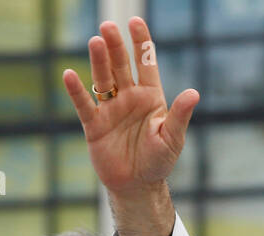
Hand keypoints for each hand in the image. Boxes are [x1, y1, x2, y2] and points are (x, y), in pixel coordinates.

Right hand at [62, 17, 195, 235]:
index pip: (145, 64)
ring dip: (98, 62)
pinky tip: (70, 74)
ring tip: (96, 42)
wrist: (138, 185)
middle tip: (108, 27)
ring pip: (103, 79)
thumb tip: (194, 93)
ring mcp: (110, 109)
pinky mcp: (93, 124)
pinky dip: (77, 91)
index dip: (141, 43)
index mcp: (150, 98)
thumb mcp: (173, 138)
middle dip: (115, 47)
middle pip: (120, 66)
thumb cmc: (159, 161)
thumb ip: (180, 114)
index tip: (135, 22)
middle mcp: (129, 98)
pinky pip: (83, 104)